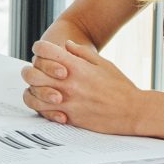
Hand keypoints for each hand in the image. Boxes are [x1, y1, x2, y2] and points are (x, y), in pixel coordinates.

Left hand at [21, 40, 147, 133]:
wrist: (132, 111)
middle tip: (35, 71)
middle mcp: (67, 83)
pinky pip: (43, 113)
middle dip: (30, 70)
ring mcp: (66, 102)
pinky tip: (48, 104)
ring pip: (32, 95)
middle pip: (32, 73)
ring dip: (33, 91)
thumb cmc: (120, 87)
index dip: (39, 47)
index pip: (44, 50)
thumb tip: (66, 45)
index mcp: (76, 66)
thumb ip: (82, 53)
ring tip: (38, 90)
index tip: (41, 50)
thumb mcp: (103, 63)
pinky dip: (41, 108)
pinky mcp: (68, 118)